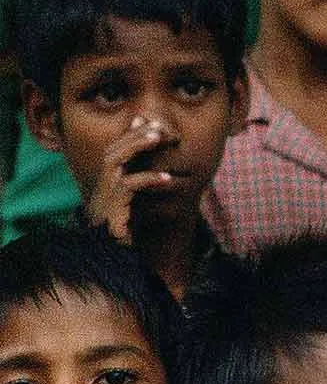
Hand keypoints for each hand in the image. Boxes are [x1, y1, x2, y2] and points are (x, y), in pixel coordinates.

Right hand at [84, 116, 191, 242]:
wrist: (113, 260)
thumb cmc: (130, 234)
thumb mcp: (140, 208)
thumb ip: (146, 186)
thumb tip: (163, 169)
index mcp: (107, 185)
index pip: (115, 150)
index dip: (131, 134)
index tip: (151, 123)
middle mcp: (101, 187)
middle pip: (112, 151)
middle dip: (134, 135)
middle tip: (158, 126)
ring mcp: (103, 197)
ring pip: (114, 161)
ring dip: (136, 145)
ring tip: (158, 138)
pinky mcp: (111, 209)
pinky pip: (127, 186)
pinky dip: (147, 178)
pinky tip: (167, 178)